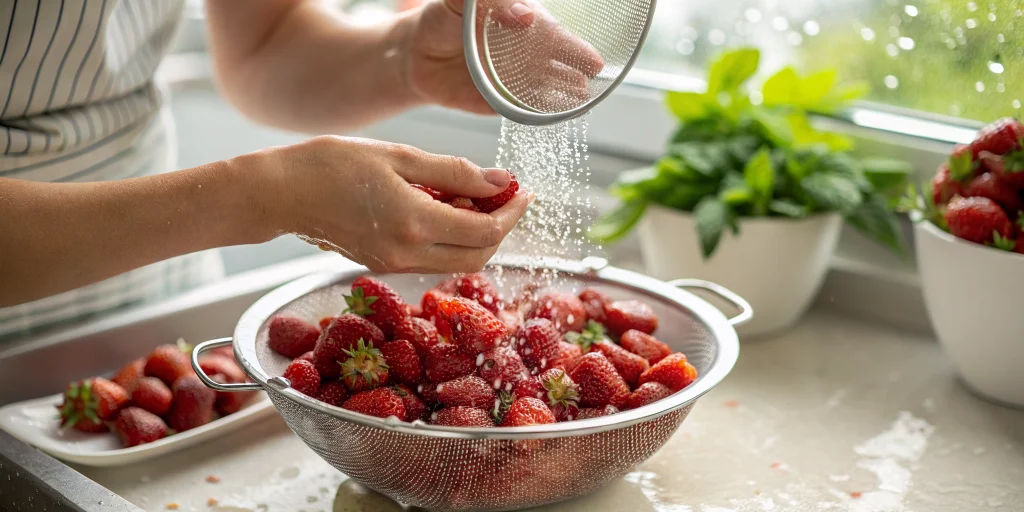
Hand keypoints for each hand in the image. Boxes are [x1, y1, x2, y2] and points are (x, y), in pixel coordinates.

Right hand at [257, 136, 531, 273]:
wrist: (280, 193)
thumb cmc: (331, 164)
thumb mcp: (399, 157)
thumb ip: (455, 172)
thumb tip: (501, 182)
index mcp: (414, 224)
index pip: (486, 230)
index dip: (512, 212)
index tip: (524, 191)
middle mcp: (407, 254)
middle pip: (479, 256)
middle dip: (501, 228)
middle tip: (507, 196)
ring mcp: (394, 265)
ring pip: (458, 261)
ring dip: (478, 234)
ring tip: (476, 196)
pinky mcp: (384, 265)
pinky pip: (434, 259)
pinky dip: (452, 238)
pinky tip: (447, 208)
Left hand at [402, 0, 604, 114]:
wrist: (417, 55)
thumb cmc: (442, 20)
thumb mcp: (461, 3)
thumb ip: (491, 2)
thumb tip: (524, 16)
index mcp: (522, 23)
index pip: (553, 33)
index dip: (573, 45)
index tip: (591, 57)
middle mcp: (526, 51)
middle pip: (559, 61)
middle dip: (577, 68)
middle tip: (592, 76)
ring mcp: (517, 78)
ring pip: (550, 86)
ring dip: (567, 92)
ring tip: (582, 97)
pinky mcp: (503, 102)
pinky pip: (526, 109)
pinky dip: (542, 113)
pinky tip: (558, 115)